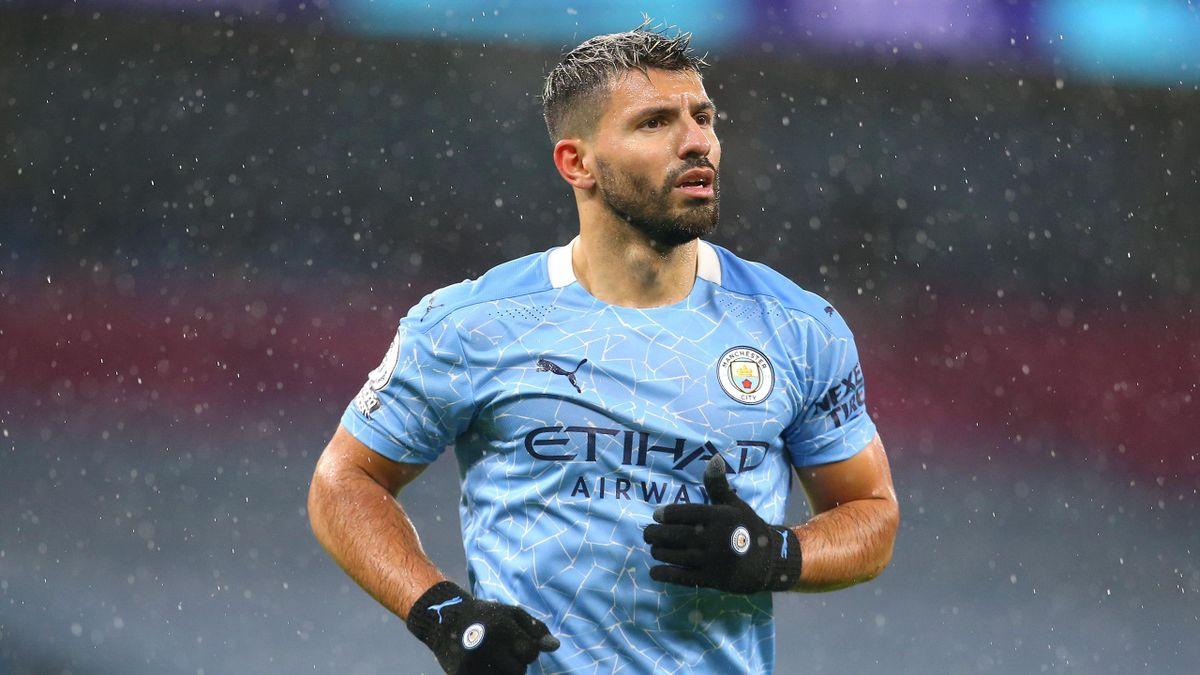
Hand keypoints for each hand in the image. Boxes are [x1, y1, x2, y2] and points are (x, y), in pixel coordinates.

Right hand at [406, 581, 559, 673]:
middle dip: (515, 663)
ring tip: (491, 658)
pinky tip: (483, 665)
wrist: (445, 621)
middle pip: (519, 672)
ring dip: (503, 672)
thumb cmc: (485, 615)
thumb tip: (555, 647)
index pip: (531, 653)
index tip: (515, 641)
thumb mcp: (512, 614)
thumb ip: (536, 630)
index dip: (527, 649)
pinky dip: (489, 674)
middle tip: (500, 650)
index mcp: (502, 630)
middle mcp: (487, 648)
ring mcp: (473, 666)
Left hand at [643, 454, 801, 592]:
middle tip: (648, 533)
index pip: (683, 513)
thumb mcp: (735, 504)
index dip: (666, 514)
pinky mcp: (711, 579)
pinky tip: (655, 571)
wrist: (770, 560)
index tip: (657, 516)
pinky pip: (683, 576)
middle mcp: (712, 537)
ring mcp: (711, 560)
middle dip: (656, 534)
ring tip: (654, 548)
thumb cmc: (748, 528)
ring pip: (675, 555)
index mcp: (717, 517)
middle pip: (675, 534)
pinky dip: (666, 574)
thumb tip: (713, 458)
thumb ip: (718, 485)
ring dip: (659, 551)